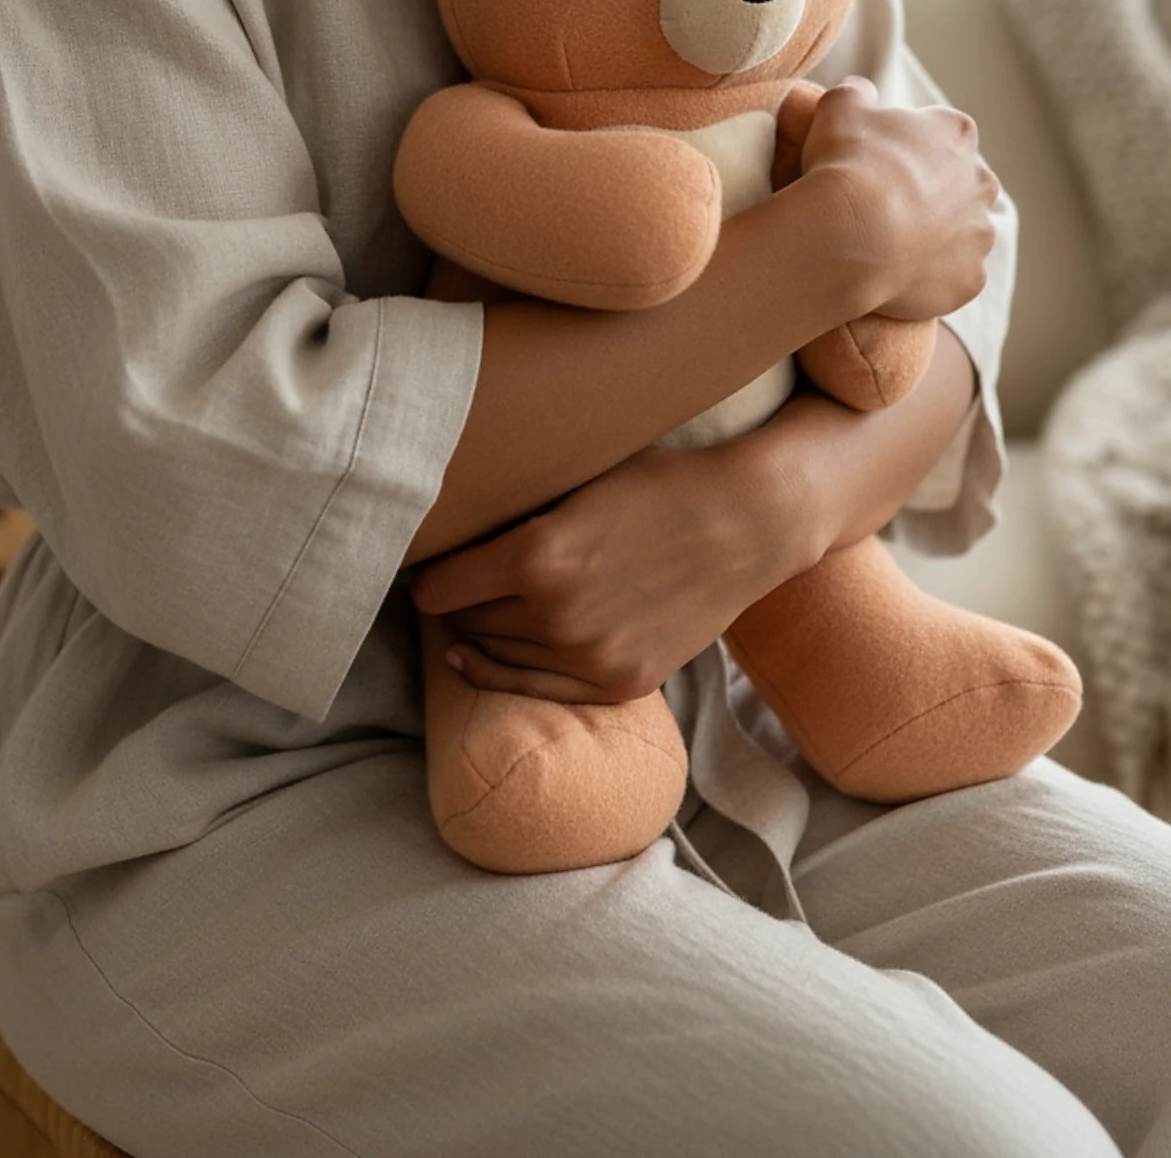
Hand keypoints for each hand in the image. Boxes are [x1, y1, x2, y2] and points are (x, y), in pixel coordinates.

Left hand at [406, 438, 821, 702]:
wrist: (748, 521)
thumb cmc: (659, 483)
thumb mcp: (576, 478)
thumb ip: (515, 509)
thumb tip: (450, 517)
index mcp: (536, 556)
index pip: (438, 586)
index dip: (426, 574)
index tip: (422, 564)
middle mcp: (556, 615)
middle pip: (465, 620)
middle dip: (452, 602)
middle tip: (446, 585)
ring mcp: (590, 656)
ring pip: (496, 656)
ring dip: (476, 635)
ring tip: (465, 613)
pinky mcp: (620, 682)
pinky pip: (536, 691)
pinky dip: (501, 675)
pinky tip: (474, 661)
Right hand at [780, 76, 998, 322]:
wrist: (849, 233)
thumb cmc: (845, 163)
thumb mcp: (839, 106)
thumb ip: (857, 93)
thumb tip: (861, 92)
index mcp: (956, 133)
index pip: (942, 133)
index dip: (908, 148)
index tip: (879, 163)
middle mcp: (980, 182)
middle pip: (960, 186)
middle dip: (931, 194)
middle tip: (884, 206)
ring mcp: (979, 235)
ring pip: (959, 236)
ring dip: (933, 238)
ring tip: (886, 246)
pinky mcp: (968, 279)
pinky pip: (950, 279)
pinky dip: (928, 279)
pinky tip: (894, 277)